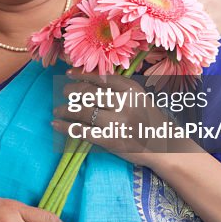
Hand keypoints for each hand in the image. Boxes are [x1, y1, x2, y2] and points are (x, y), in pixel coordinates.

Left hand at [53, 70, 176, 167]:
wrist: (165, 147)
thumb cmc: (149, 119)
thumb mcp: (139, 98)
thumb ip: (118, 89)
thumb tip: (88, 80)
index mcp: (131, 90)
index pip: (101, 79)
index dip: (82, 75)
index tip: (69, 74)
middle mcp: (124, 104)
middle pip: (89, 93)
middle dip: (72, 92)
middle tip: (64, 93)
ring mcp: (117, 123)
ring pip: (83, 112)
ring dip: (66, 110)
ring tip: (57, 110)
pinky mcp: (111, 141)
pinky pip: (82, 131)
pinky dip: (66, 127)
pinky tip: (56, 124)